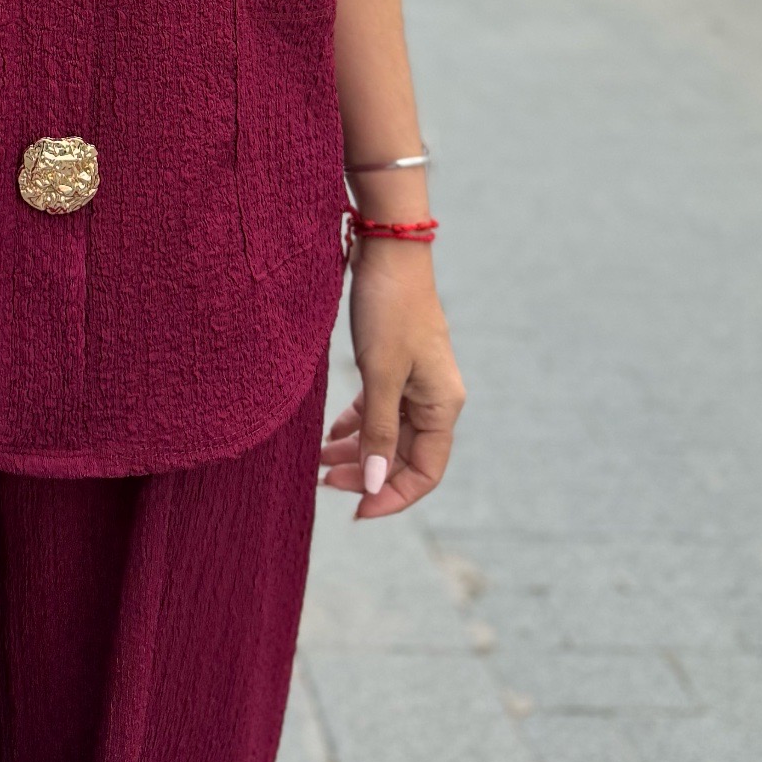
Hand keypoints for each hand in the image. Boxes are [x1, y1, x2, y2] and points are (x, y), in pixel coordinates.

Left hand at [319, 240, 465, 518]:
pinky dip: (356, 424)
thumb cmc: (389, 309)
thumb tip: (373, 483)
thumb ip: (376, 431)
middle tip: (323, 482)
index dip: (391, 496)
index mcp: (443, 406)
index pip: (424, 472)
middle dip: (366, 474)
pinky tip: (330, 436)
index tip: (355, 511)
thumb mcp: (380, 374)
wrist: (387, 250)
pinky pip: (379, 408)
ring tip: (318, 464)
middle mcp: (435, 399)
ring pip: (387, 433)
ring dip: (357, 451)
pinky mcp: (396, 365)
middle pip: (403, 456)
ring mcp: (416, 382)